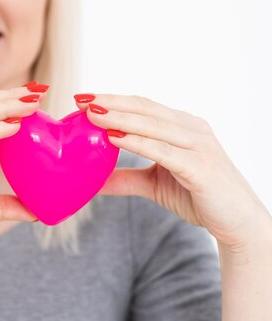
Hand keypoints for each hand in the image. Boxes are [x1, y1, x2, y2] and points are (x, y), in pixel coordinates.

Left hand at [74, 93, 270, 250]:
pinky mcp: (200, 167)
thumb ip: (125, 179)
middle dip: (111, 102)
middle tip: (81, 99)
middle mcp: (191, 129)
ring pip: (153, 126)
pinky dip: (137, 142)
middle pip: (145, 109)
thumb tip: (93, 181)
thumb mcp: (153, 184)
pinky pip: (163, 151)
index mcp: (182, 127)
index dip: (113, 100)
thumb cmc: (198, 196)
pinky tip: (114, 138)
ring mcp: (198, 146)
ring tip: (92, 114)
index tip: (83, 98)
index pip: (142, 106)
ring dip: (120, 118)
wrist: (238, 223)